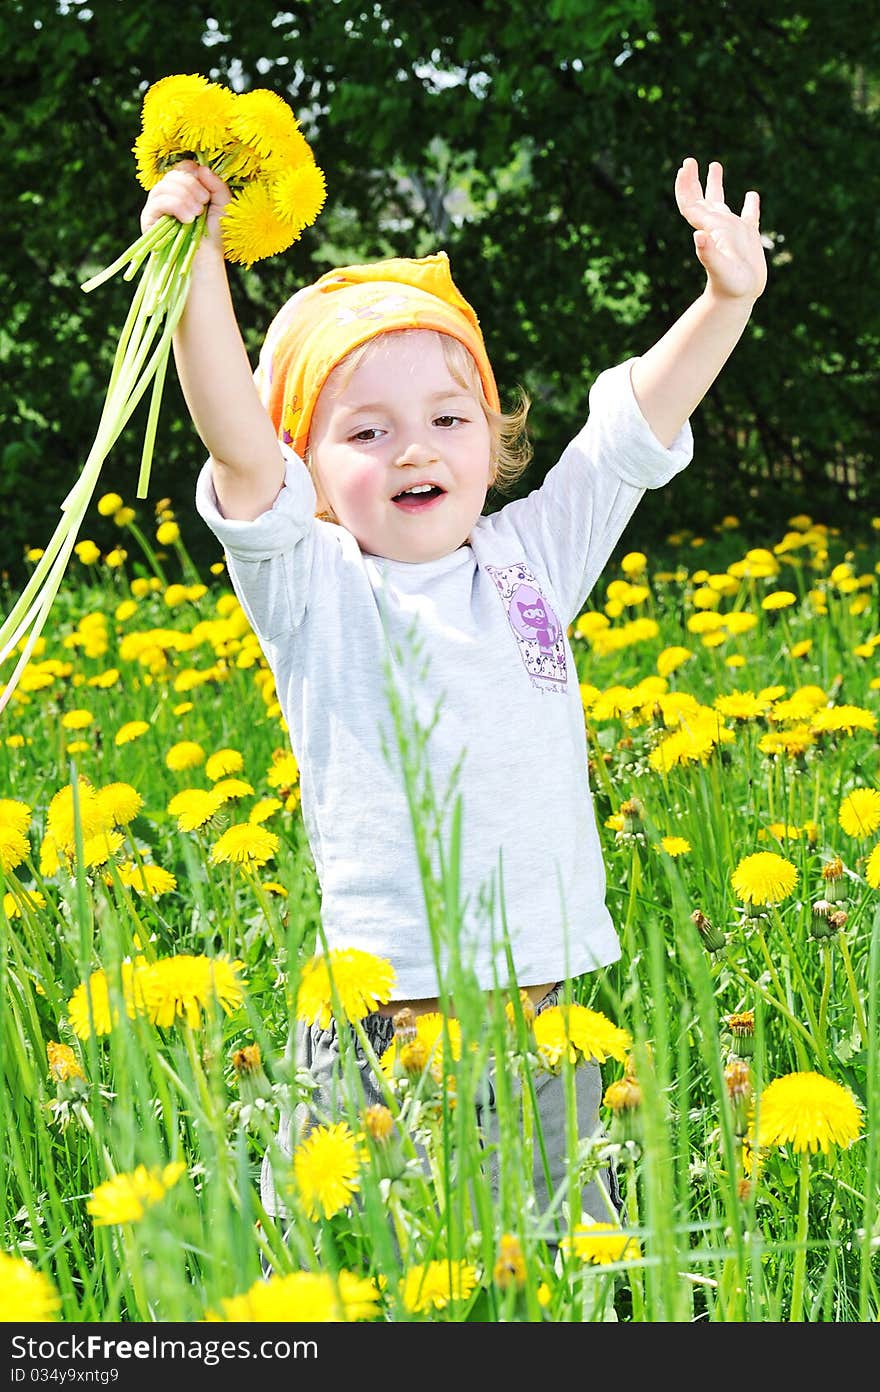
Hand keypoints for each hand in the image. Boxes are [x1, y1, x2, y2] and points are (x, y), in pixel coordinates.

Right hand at [140, 161, 230, 253]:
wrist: (206, 259)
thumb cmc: (214, 233)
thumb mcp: (223, 205)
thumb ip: (217, 185)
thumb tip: (201, 167)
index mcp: (184, 188)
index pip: (183, 167)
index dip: (195, 173)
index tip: (207, 192)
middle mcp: (168, 193)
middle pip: (174, 174)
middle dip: (192, 186)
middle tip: (203, 204)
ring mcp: (156, 205)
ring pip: (165, 186)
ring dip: (184, 197)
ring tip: (197, 214)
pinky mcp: (149, 218)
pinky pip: (158, 201)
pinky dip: (175, 206)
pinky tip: (187, 219)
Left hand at [675, 158, 766, 302]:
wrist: (739, 299)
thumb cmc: (729, 286)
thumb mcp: (720, 269)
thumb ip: (708, 253)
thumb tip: (698, 235)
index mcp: (709, 229)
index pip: (692, 203)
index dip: (686, 185)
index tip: (685, 166)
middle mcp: (718, 227)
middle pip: (701, 199)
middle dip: (694, 180)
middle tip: (689, 160)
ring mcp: (733, 232)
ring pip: (722, 203)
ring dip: (716, 184)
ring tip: (715, 165)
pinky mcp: (749, 238)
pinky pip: (749, 216)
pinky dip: (750, 205)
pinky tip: (752, 195)